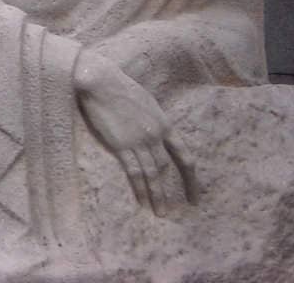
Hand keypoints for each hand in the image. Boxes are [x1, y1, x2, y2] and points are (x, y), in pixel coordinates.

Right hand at [75, 49, 195, 214]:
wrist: (99, 80)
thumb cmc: (118, 86)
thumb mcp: (146, 102)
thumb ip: (153, 121)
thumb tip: (156, 135)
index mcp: (164, 123)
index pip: (183, 155)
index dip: (191, 177)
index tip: (194, 194)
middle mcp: (155, 135)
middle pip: (167, 168)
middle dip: (174, 191)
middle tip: (177, 210)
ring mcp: (138, 141)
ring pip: (153, 174)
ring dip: (157, 195)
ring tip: (160, 213)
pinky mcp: (121, 145)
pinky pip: (134, 172)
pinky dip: (139, 188)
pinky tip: (142, 201)